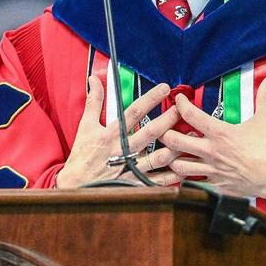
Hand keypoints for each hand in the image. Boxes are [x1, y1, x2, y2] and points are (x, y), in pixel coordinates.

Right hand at [56, 76, 182, 187]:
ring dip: (175, 148)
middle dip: (169, 120)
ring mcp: (129, 168)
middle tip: (183, 110)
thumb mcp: (85, 126)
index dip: (150, 99)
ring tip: (190, 138)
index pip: (134, 112)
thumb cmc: (81, 156)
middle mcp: (122, 150)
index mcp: (111, 134)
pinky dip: (170, 176)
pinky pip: (155, 181)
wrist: (74, 187)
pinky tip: (183, 170)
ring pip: (157, 158)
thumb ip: (94, 102)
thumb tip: (94, 78)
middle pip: (150, 133)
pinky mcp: (133, 184)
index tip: (165, 88)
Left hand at [160, 76, 265, 199]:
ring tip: (172, 151)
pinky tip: (185, 170)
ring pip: (178, 165)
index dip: (180, 104)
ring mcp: (212, 170)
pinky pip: (192, 182)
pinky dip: (185, 176)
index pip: (191, 115)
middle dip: (165, 133)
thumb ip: (264, 98)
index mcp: (221, 133)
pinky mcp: (215, 184)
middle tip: (165, 127)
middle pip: (174, 141)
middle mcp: (212, 151)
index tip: (178, 100)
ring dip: (172, 157)